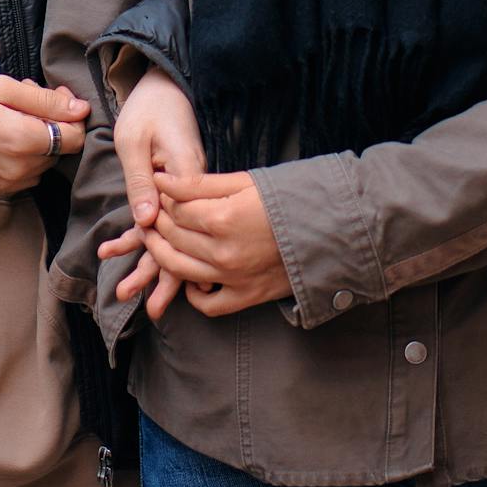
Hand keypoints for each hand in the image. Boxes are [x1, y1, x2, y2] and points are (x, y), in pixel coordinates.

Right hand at [0, 75, 87, 198]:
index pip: (75, 137)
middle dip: (53, 124)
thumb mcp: (6, 89)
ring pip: (45, 162)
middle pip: (61, 148)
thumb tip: (81, 109)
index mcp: (25, 140)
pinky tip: (8, 139)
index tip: (58, 97)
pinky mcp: (2, 191)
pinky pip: (28, 174)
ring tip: (16, 120)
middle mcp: (22, 168)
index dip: (72, 115)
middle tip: (30, 103)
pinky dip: (26, 157)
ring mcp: (12, 183)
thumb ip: (46, 100)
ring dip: (39, 141)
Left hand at [100, 68, 206, 319]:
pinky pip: (163, 219)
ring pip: (171, 235)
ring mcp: (186, 192)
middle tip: (145, 308)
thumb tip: (145, 223)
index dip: (164, 264)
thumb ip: (140, 182)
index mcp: (187, 177)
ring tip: (124, 292)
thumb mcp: (135, 142)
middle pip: (179, 240)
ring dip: (148, 264)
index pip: (179, 230)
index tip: (150, 294)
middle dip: (160, 277)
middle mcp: (191, 190)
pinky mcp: (177, 190)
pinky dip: (140, 236)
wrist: (165, 86)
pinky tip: (118, 249)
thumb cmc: (148, 109)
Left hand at [138, 171, 292, 316]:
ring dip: (162, 254)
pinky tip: (191, 274)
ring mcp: (233, 279)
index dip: (165, 199)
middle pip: (173, 238)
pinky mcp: (246, 297)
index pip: (176, 210)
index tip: (163, 193)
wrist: (329, 230)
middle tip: (157, 212)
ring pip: (179, 270)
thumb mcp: (244, 182)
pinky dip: (192, 293)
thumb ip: (200, 183)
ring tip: (161, 239)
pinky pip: (206, 305)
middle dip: (159, 223)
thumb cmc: (287, 199)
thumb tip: (162, 181)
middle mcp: (223, 252)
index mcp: (223, 218)